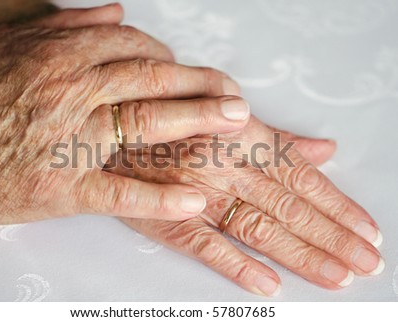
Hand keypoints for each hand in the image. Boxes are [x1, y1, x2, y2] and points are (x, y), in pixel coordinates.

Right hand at [0, 5, 248, 224]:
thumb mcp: (8, 42)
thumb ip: (67, 25)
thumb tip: (116, 13)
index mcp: (58, 54)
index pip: (134, 48)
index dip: (172, 59)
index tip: (192, 72)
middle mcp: (69, 90)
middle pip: (152, 80)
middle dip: (201, 85)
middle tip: (237, 96)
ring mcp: (68, 139)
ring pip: (145, 124)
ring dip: (196, 123)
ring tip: (234, 126)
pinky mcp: (60, 186)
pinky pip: (120, 191)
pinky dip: (159, 197)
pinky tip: (193, 200)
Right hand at [109, 116, 382, 295]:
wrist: (113, 125)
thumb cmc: (172, 115)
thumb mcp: (227, 112)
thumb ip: (276, 137)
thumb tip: (322, 150)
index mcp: (240, 136)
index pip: (299, 176)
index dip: (336, 204)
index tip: (364, 228)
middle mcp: (223, 166)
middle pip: (287, 207)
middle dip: (332, 237)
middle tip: (365, 262)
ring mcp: (195, 194)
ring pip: (257, 228)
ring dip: (300, 255)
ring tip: (334, 276)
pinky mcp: (168, 218)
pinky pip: (205, 245)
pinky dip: (237, 266)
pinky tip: (267, 284)